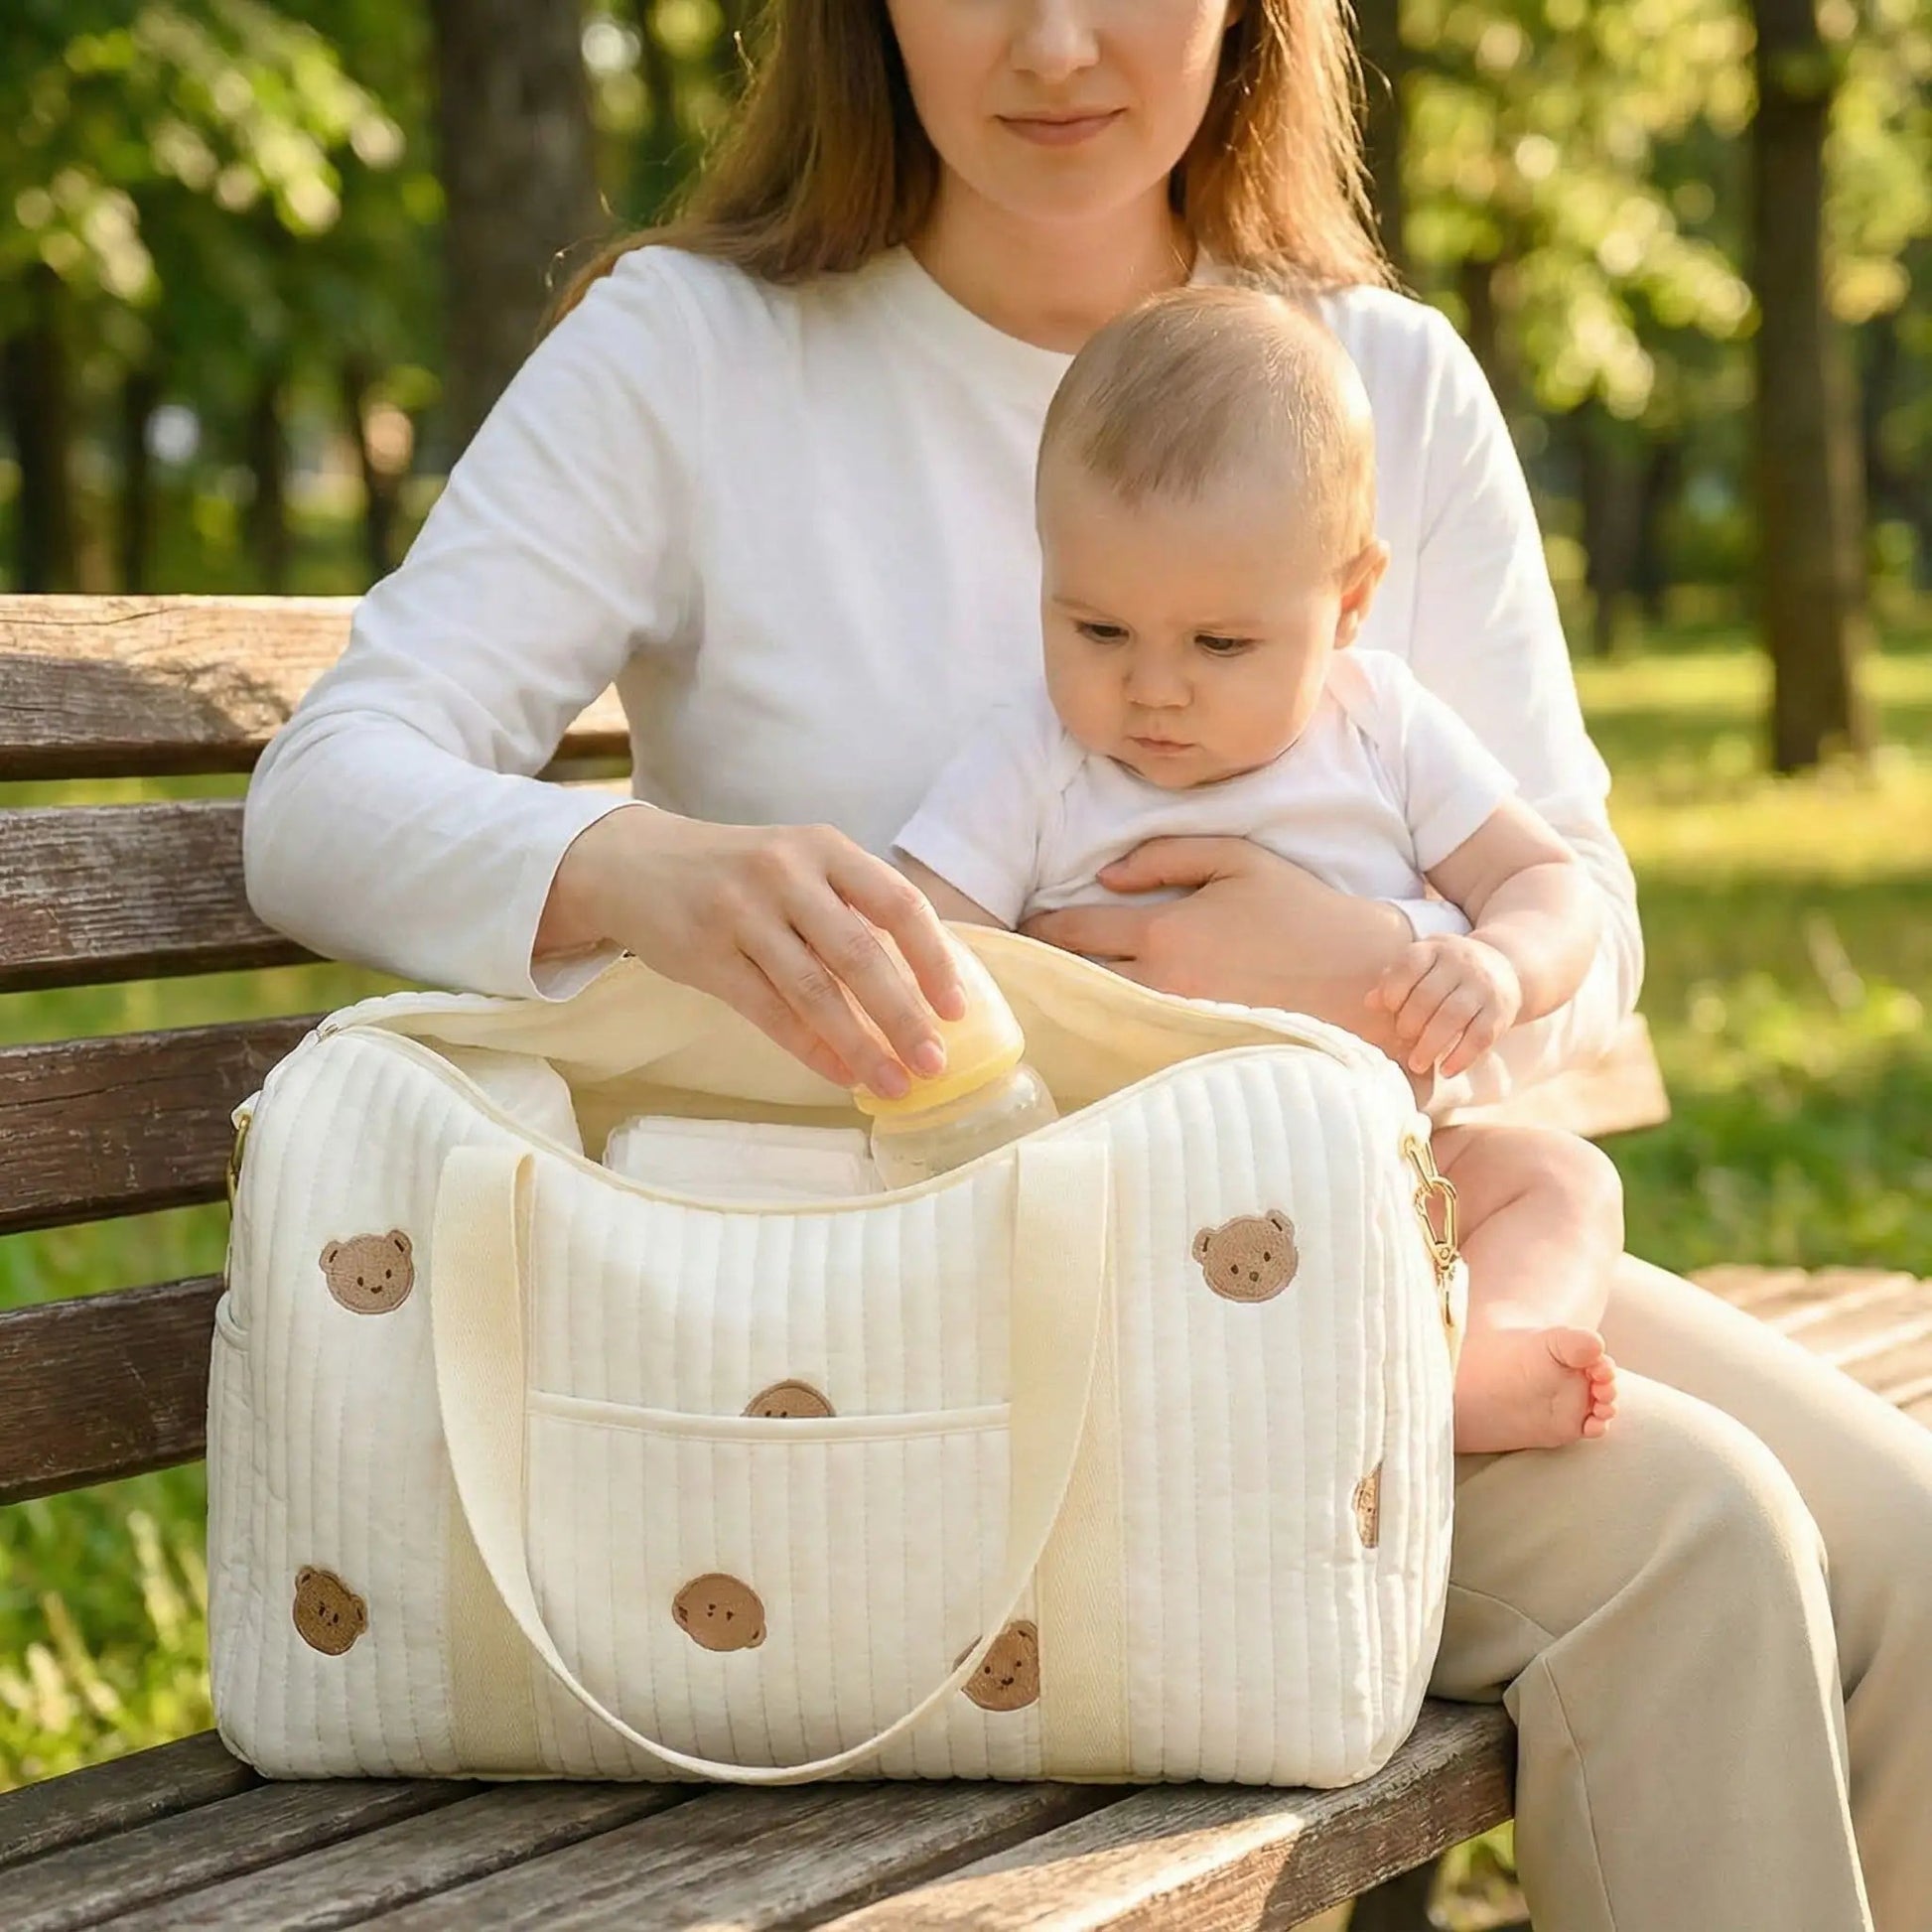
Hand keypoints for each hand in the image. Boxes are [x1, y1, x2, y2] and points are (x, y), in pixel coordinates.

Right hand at [538, 807, 966, 1096]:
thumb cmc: (740, 873)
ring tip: (893, 1083)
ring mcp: (741, 913)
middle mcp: (785, 874)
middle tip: (934, 1063)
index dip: (933, 959)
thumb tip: (926, 982)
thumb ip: (854, 906)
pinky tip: (840, 1075)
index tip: (956, 1009)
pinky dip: (810, 1048)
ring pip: (814, 990)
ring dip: (860, 1045)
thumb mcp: (800, 863)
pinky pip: (769, 1012)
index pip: (897, 903)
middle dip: (902, 1016)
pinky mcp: (705, 954)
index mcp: (824, 848)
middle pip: (858, 953)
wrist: (635, 864)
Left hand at [1016, 835, 1412, 1025]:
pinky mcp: (1195, 1057)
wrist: (1365, 980)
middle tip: (1009, 975)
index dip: (1038, 931)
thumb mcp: (1239, 860)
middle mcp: (1162, 986)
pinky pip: (1134, 1048)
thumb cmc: (1305, 913)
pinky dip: (1106, 1040)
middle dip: (1039, 976)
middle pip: (1075, 983)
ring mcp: (1177, 1028)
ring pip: (1099, 1020)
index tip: (1017, 932)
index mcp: (1166, 932)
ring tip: (1036, 1007)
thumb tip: (1104, 874)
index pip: (1076, 932)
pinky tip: (1088, 1038)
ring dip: (1067, 1011)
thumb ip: (1167, 855)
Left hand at [1370, 933, 1521, 1076]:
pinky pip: (1480, 1036)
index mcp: (1435, 949)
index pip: (1409, 965)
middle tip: (1403, 1039)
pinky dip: (1461, 1057)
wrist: (1506, 968)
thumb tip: (1370, 1002)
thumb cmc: (1449, 972)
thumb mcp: (1423, 966)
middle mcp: (1461, 963)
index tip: (1389, 1009)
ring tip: (1417, 1064)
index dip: (1394, 990)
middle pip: (1428, 995)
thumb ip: (1395, 981)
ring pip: (1453, 1017)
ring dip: (1431, 1045)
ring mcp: (1483, 987)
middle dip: (1410, 1023)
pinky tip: (1446, 1071)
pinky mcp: (1501, 1011)